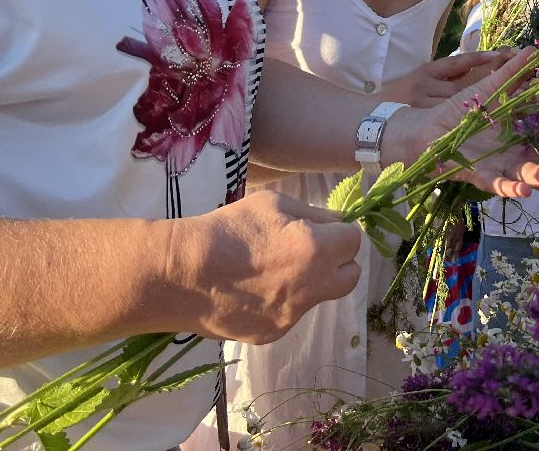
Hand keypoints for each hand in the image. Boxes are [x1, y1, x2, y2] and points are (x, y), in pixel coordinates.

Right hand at [175, 191, 361, 344]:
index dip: (339, 232)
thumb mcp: (274, 203)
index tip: (322, 229)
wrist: (184, 274)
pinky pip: (290, 313)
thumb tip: (337, 222)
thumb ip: (314, 214)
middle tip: (313, 251)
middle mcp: (313, 287)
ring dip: (309, 282)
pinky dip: (280, 301)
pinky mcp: (273, 334)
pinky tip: (252, 290)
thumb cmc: (230, 229)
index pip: (354, 241)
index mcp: (317, 250)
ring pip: (319, 296)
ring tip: (273, 269)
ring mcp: (294, 315)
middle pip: (351, 277)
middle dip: (339, 262)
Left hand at [389, 49, 538, 198]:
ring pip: (530, 180)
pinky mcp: (476, 174)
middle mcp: (514, 163)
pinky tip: (524, 189)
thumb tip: (536, 47)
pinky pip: (496, 184)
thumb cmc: (458, 113)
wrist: (423, 128)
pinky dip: (510, 186)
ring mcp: (497, 171)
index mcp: (521, 148)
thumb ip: (514, 72)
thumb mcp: (491, 88)